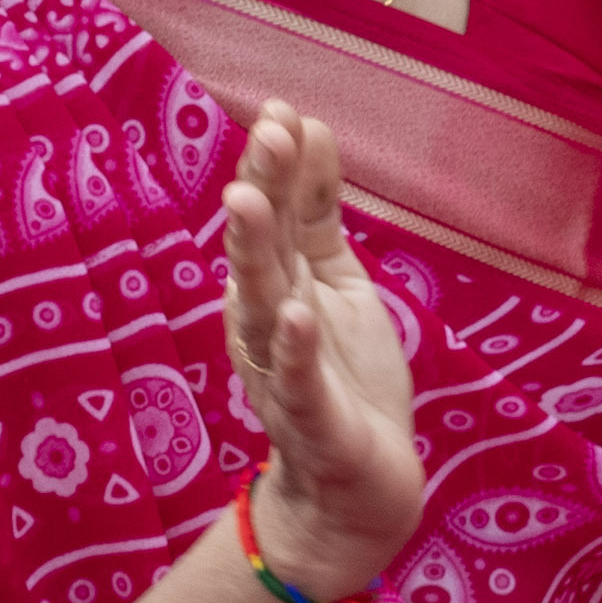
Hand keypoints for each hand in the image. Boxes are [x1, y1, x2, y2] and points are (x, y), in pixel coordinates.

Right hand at [211, 105, 427, 600]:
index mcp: (278, 284)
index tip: (282, 109)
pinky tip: (298, 314)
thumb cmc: (344, 379)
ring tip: (248, 203)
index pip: (274, 214)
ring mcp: (282, 371)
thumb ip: (318, 214)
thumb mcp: (338, 282)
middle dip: (260, 190)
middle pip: (260, 247)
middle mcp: (266, 322)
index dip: (276, 165)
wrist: (353, 493)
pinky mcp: (311, 420)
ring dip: (253, 255)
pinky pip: (296, 382)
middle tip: (265, 133)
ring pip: (261, 306)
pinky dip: (294, 349)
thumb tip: (310, 129)